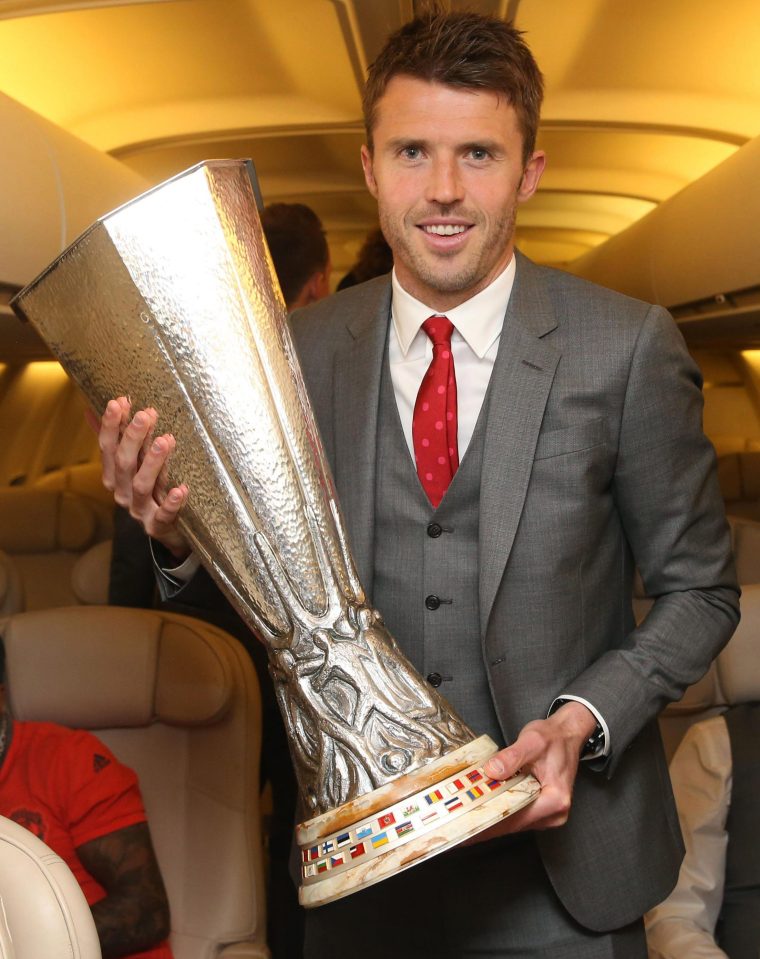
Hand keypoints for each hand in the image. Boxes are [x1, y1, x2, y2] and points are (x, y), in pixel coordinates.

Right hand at [96, 397, 190, 559]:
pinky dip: (172, 502)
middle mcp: (122, 492)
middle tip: (146, 415)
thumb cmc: (150, 489)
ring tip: (165, 441)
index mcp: (113, 476)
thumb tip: (90, 410)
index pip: (107, 448)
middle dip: (133, 437)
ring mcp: (139, 510)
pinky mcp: (157, 525)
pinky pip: (164, 514)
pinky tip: (181, 489)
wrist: (166, 530)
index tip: (119, 402)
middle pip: (124, 463)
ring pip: (141, 485)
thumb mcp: (132, 464)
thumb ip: (115, 440)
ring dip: (153, 462)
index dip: (111, 426)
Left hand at [466, 700, 597, 841]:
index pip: (516, 818)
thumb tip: (492, 771)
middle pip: (513, 824)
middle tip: (458, 829)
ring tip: (464, 821)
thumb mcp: (531, 741)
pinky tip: (482, 811)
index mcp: (555, 799)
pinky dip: (501, 812)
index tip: (467, 829)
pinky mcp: (542, 809)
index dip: (489, 823)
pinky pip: (518, 815)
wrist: (567, 734)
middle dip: (485, 825)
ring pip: (514, 822)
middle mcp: (555, 812)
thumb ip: (511, 757)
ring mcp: (549, 813)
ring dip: (491, 819)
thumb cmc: (553, 737)